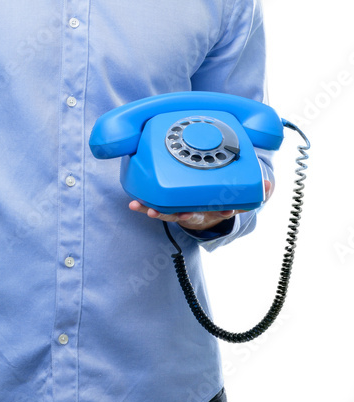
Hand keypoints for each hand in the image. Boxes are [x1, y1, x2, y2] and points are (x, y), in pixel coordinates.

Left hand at [128, 179, 272, 232]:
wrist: (206, 215)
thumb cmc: (221, 202)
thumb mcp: (240, 199)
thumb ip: (254, 192)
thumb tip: (269, 186)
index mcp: (217, 209)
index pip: (225, 210)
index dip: (226, 209)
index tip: (227, 208)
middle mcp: (200, 213)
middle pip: (193, 216)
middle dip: (186, 216)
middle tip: (182, 214)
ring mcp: (183, 213)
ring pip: (170, 215)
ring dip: (158, 213)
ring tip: (146, 209)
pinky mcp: (169, 209)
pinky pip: (155, 208)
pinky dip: (144, 207)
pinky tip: (133, 203)